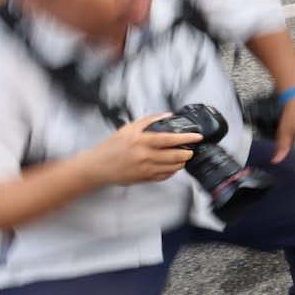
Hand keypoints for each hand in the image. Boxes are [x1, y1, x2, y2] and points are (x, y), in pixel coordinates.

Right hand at [80, 113, 199, 187]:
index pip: (169, 139)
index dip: (186, 138)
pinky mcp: (144, 179)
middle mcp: (145, 156)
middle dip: (188, 153)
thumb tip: (167, 116)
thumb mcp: (128, 128)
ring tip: (184, 157)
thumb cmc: (111, 147)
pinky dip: (172, 171)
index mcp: (141, 142)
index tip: (197, 137)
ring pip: (172, 168)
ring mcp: (145, 169)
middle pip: (175, 156)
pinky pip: (164, 176)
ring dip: (182, 162)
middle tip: (191, 149)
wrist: (97, 166)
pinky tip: (173, 166)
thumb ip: (149, 121)